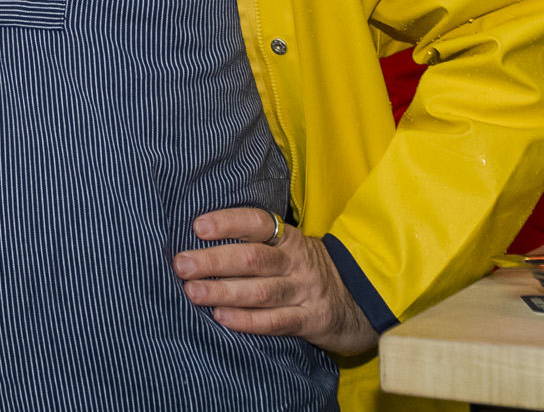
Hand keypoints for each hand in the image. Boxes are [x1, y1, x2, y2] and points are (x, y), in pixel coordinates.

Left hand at [171, 208, 377, 355]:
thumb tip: (199, 240)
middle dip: (214, 261)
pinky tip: (222, 318)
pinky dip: (247, 320)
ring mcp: (305, 291)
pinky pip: (276, 322)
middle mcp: (296, 261)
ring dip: (223, 291)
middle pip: (252, 258)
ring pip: (260, 291)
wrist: (361, 300)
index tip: (198, 226)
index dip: (228, 222)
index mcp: (288, 238)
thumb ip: (255, 243)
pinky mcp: (311, 321)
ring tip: (193, 292)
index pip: (257, 223)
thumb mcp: (289, 249)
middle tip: (181, 264)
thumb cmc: (306, 271)